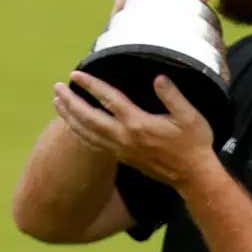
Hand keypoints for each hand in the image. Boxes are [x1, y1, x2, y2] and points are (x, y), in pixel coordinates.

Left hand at [53, 71, 217, 192]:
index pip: (108, 100)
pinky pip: (95, 144)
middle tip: (57, 87)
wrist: (193, 176)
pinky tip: (74, 126)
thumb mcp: (189, 116)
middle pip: (88, 118)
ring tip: (57, 103)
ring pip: (87, 133)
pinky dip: (81, 133)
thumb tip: (158, 78)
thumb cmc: (194, 144)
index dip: (91, 85)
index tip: (76, 74)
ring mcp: (122, 150)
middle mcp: (125, 138)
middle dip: (70, 102)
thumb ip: (172, 96)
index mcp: (138, 124)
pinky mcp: (123, 158)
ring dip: (70, 118)